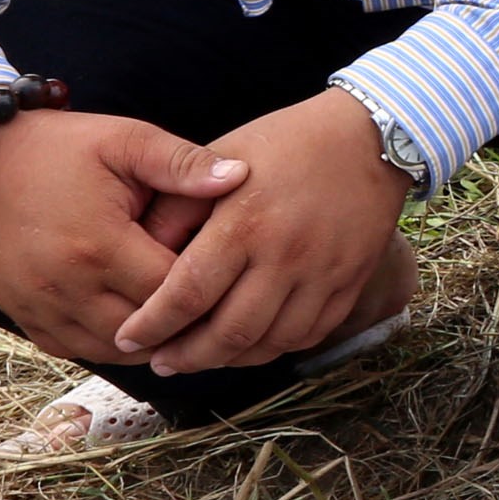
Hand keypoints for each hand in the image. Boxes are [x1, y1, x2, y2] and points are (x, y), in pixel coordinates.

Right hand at [0, 96, 253, 364]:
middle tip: (222, 304)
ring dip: (152, 339)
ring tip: (186, 315)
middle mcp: (67, 288)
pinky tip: (139, 320)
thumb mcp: (123, 140)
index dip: (210, 287)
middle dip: (187, 321)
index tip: (235, 274)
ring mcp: (40, 309)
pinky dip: (112, 343)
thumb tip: (241, 176)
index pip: (174, 292)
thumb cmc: (57, 147)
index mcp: (99, 246)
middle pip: (149, 332)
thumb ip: (182, 163)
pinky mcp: (24, 318)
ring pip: (115, 351)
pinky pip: (78, 350)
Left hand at [110, 89, 411, 377]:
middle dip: (188, 356)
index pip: (188, 294)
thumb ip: (178, 209)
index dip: (153, 325)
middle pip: (229, 332)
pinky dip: (275, 348)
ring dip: (230, 359)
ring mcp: (323, 274)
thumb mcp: (222, 159)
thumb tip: (141, 258)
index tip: (128, 339)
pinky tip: (252, 343)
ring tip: (203, 358)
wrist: (371, 137)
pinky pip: (308, 335)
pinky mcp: (350, 283)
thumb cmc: (287, 144)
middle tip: (163, 362)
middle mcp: (286, 255)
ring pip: (270, 343)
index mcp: (246, 222)